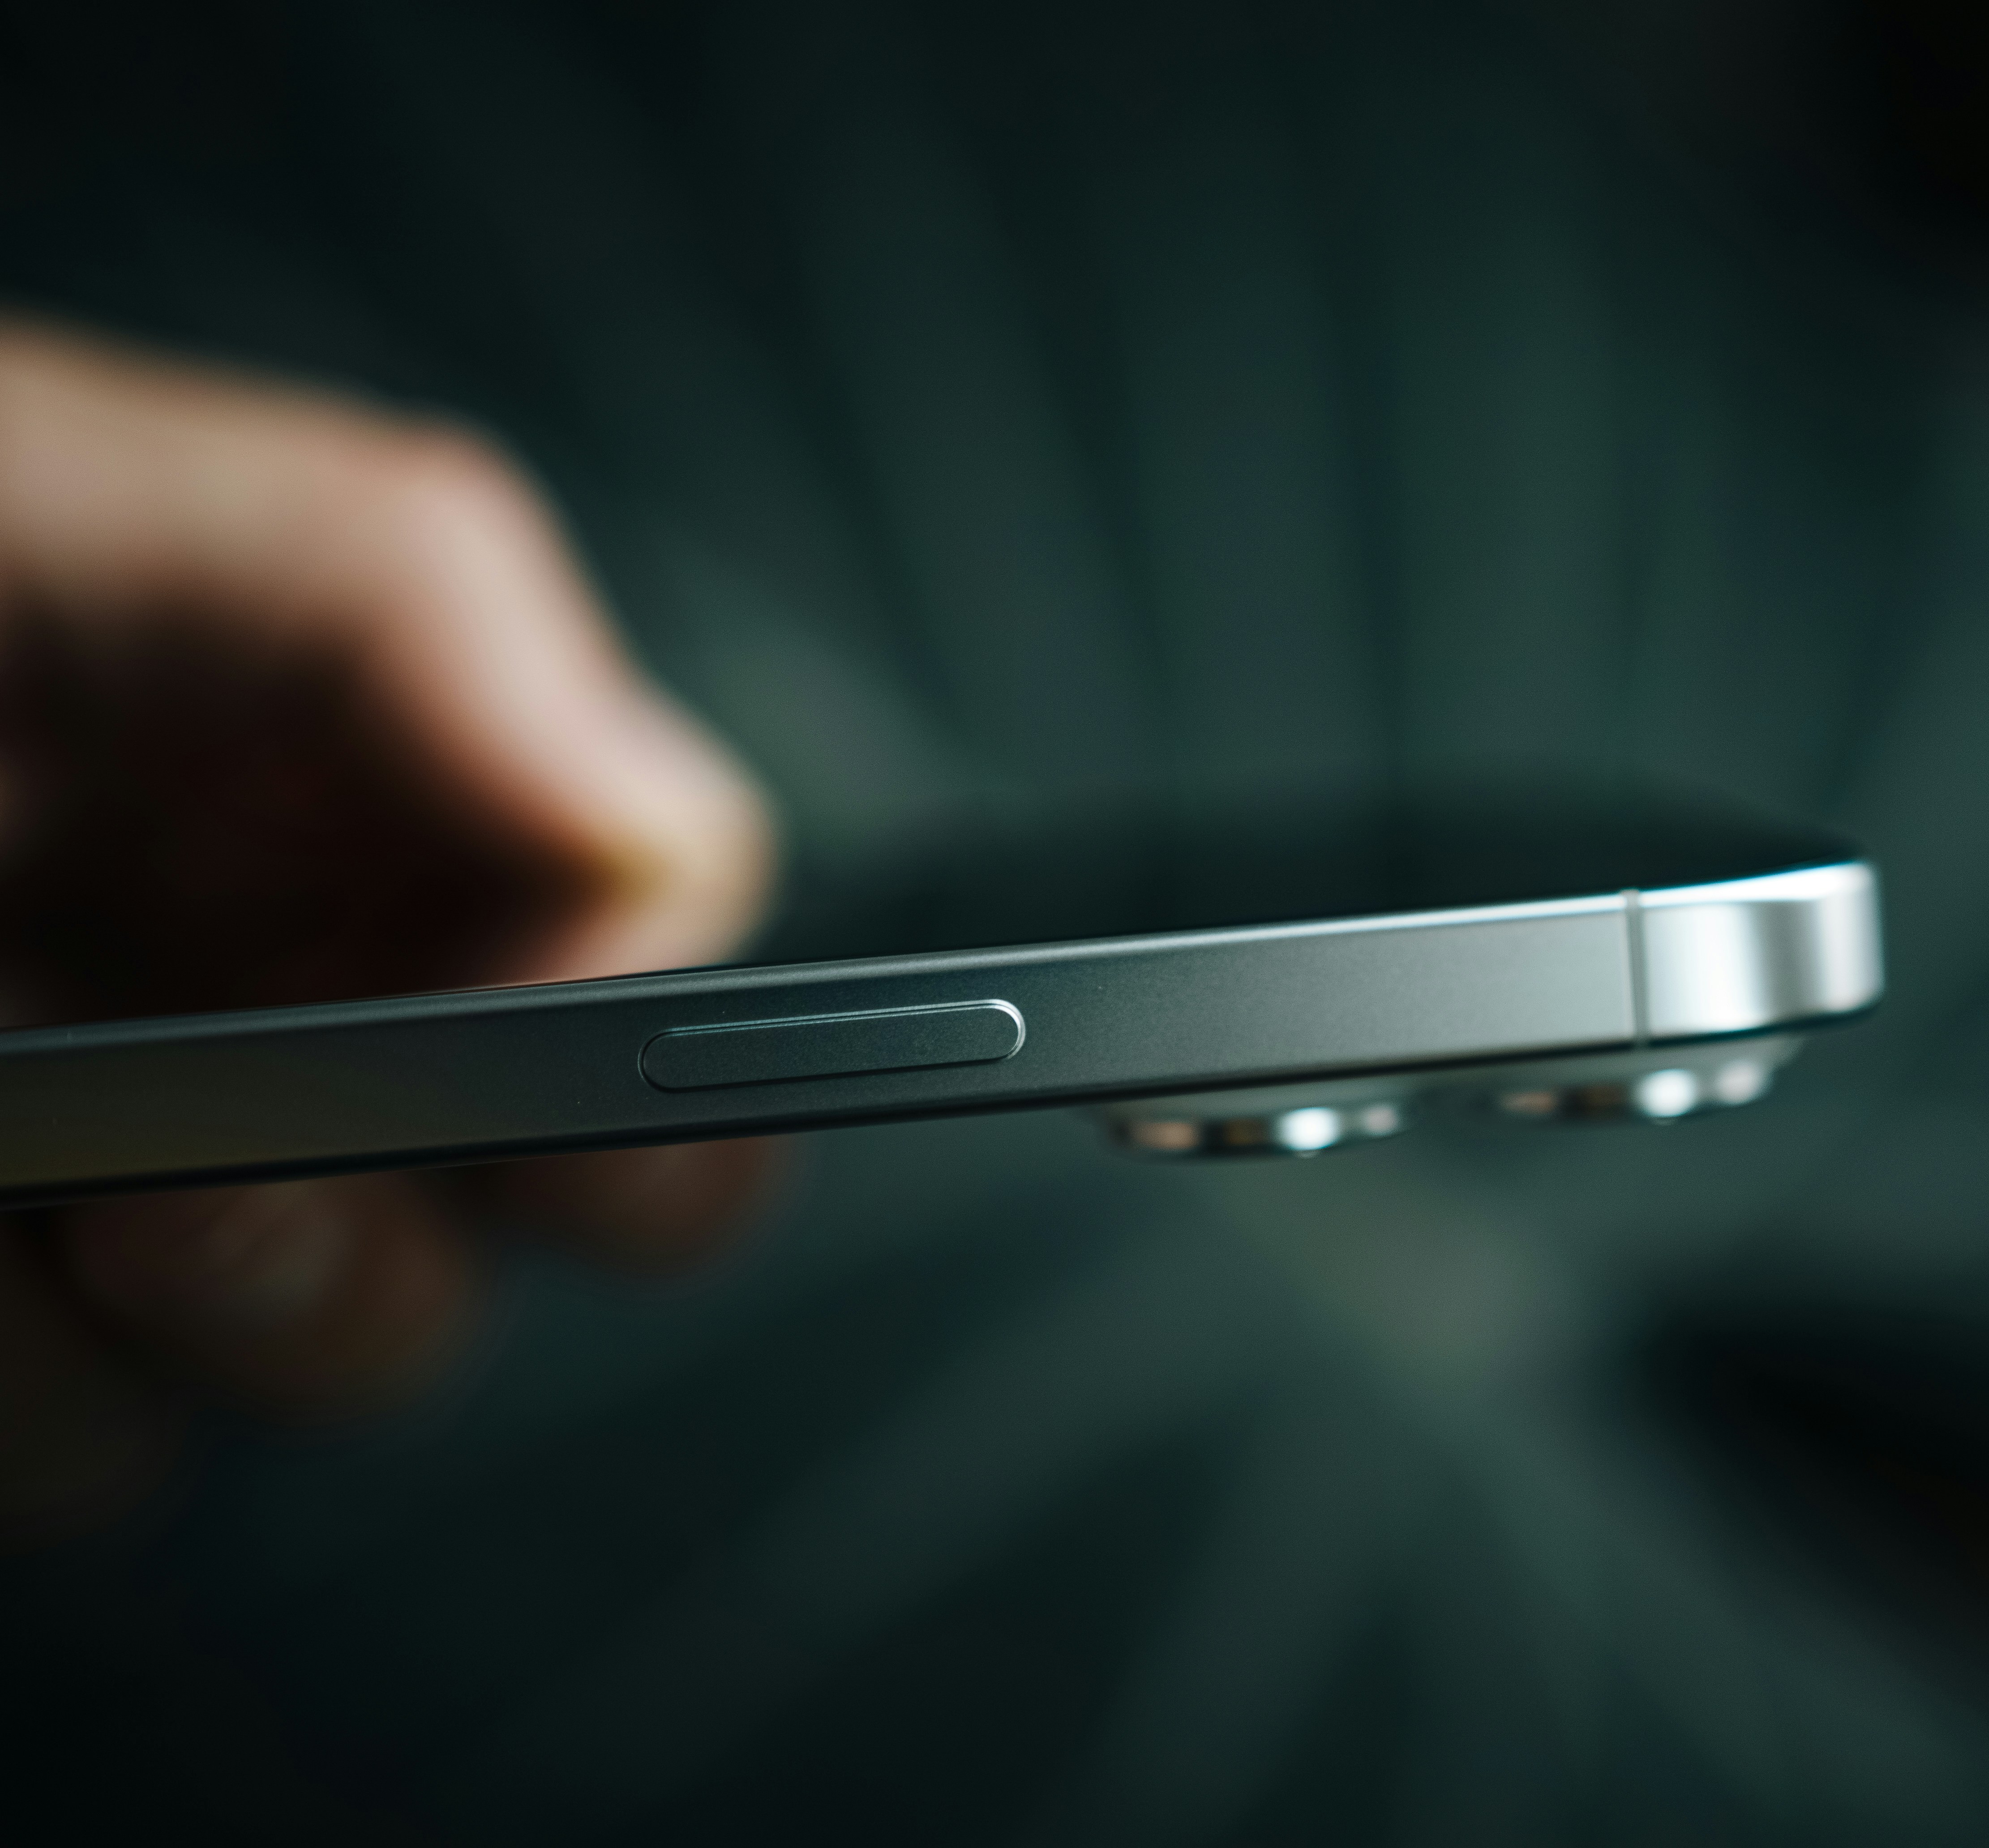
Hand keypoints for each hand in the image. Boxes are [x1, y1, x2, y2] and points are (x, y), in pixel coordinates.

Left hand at [0, 318, 780, 1539]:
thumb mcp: (70, 491)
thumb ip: (410, 596)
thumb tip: (654, 823)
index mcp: (369, 806)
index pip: (654, 968)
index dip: (659, 1043)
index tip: (531, 1043)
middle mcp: (301, 998)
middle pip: (527, 1236)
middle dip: (390, 1250)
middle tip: (201, 1207)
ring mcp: (138, 1173)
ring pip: (282, 1366)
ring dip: (138, 1319)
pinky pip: (61, 1442)